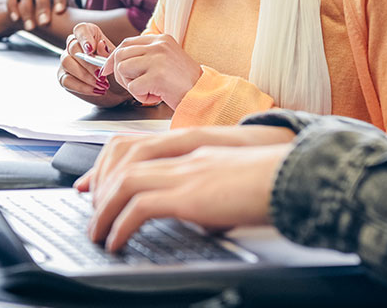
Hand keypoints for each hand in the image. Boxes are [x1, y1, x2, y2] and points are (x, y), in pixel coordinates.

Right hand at [7, 0, 70, 30]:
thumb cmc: (57, 6)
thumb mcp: (68, 7)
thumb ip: (76, 15)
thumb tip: (89, 30)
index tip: (60, 11)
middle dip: (42, 6)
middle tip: (44, 23)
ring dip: (27, 10)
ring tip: (30, 28)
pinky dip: (13, 7)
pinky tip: (17, 19)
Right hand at [58, 23, 130, 107]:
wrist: (116, 83)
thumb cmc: (114, 64)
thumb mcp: (115, 57)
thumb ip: (108, 50)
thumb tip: (100, 45)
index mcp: (88, 33)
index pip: (81, 29)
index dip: (84, 38)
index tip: (91, 50)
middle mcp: (74, 44)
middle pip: (73, 48)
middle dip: (88, 63)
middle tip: (101, 74)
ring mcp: (66, 59)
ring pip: (67, 63)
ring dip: (85, 76)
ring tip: (102, 84)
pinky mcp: (62, 75)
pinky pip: (67, 80)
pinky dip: (82, 87)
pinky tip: (96, 90)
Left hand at [85, 138, 294, 251]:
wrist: (296, 177)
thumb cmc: (271, 182)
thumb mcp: (230, 182)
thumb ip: (207, 191)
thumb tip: (196, 216)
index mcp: (195, 147)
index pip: (137, 144)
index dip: (108, 163)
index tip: (93, 186)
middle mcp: (186, 153)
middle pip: (124, 157)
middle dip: (99, 186)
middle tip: (91, 214)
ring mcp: (188, 170)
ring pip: (125, 180)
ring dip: (104, 209)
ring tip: (98, 234)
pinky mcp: (192, 193)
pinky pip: (140, 205)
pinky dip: (121, 224)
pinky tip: (118, 242)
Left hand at [101, 33, 202, 108]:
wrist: (202, 93)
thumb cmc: (184, 81)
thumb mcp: (166, 59)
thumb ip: (146, 55)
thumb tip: (116, 62)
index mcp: (161, 39)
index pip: (127, 42)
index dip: (113, 57)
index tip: (106, 69)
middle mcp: (158, 46)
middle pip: (120, 55)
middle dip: (120, 74)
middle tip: (134, 85)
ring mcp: (157, 59)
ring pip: (123, 70)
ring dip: (131, 85)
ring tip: (148, 90)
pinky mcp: (157, 76)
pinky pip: (133, 88)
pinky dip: (141, 97)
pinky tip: (156, 96)